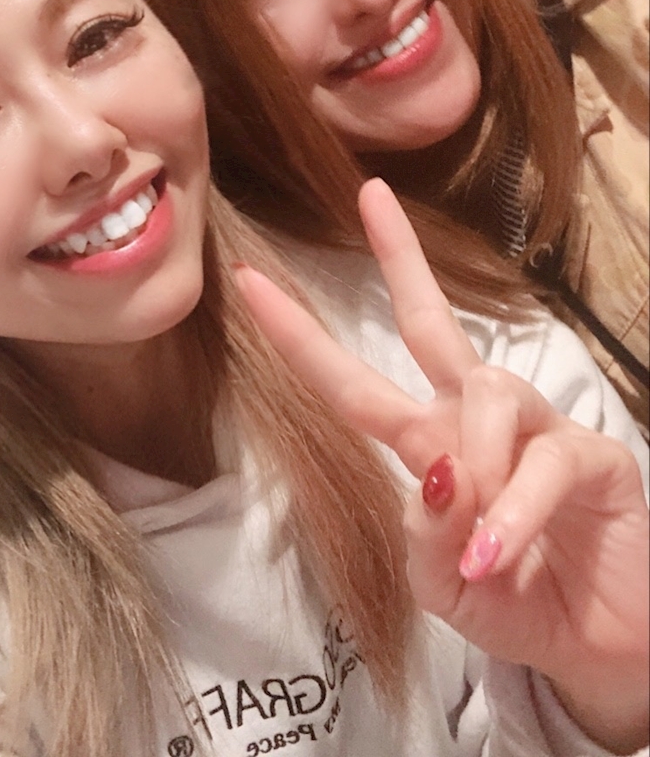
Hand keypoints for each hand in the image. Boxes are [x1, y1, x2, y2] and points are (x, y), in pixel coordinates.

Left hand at [235, 179, 648, 753]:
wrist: (594, 650)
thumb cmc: (512, 602)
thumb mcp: (445, 585)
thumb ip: (429, 536)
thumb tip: (442, 475)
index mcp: (429, 442)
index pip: (357, 382)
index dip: (303, 337)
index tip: (251, 284)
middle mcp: (476, 421)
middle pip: (431, 324)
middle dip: (400, 260)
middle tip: (370, 197)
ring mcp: (536, 430)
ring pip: (487, 393)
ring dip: (474, 465)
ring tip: (480, 543)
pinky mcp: (593, 456)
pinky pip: (546, 461)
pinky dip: (514, 511)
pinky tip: (498, 549)